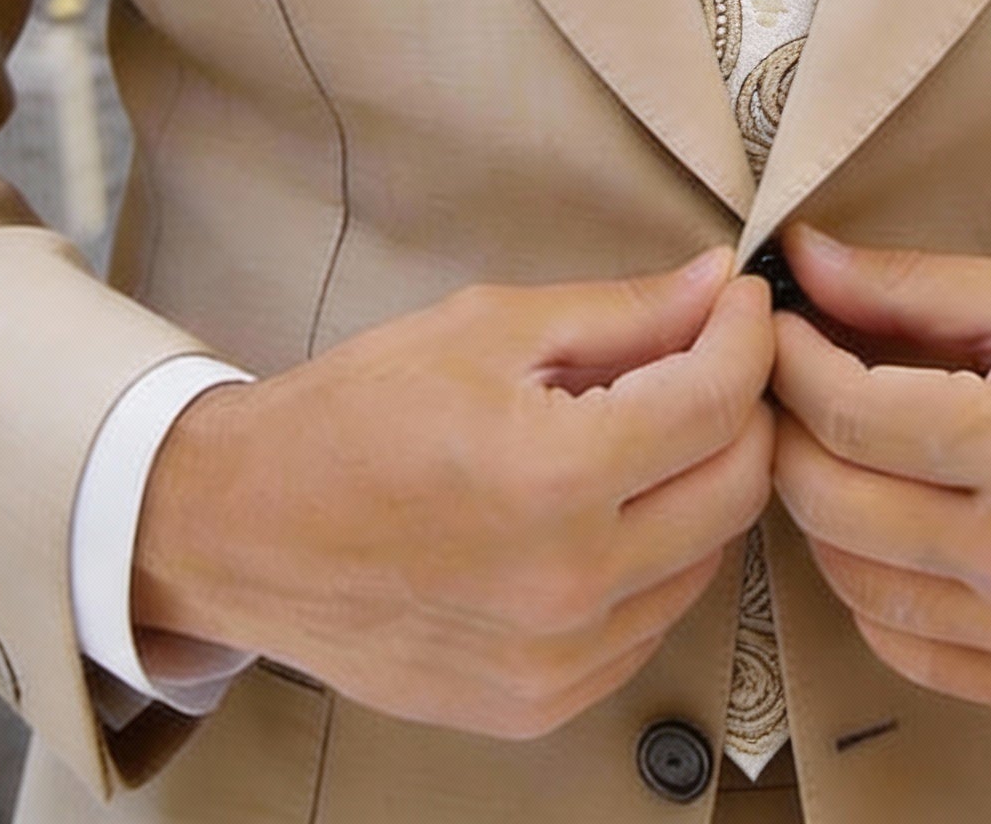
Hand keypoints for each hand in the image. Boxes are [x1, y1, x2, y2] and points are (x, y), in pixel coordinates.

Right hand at [134, 250, 774, 737]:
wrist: (243, 530)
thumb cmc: (354, 417)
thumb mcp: (488, 328)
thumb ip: (622, 312)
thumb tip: (716, 286)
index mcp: (555, 476)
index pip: (717, 401)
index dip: (747, 335)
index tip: (741, 303)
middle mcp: (570, 583)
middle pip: (738, 487)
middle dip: (743, 407)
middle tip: (710, 357)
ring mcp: (558, 660)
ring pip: (708, 558)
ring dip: (702, 483)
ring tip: (646, 431)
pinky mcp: (542, 703)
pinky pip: (651, 621)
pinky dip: (655, 557)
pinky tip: (607, 508)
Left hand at [770, 227, 990, 717]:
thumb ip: (916, 287)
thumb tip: (807, 260)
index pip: (847, 412)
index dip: (790, 360)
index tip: (778, 326)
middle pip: (831, 503)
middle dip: (788, 431)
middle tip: (790, 384)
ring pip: (854, 584)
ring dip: (821, 511)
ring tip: (835, 450)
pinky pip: (910, 653)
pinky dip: (872, 593)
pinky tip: (885, 532)